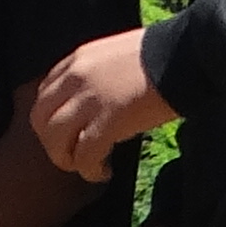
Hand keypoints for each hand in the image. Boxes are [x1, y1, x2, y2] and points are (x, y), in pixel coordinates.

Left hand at [26, 28, 177, 179]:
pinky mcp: (108, 121)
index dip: (51, 118)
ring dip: (66, 159)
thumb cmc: (161, 55)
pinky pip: (85, 155)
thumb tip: (94, 97)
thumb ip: (96, 73)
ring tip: (86, 166)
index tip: (66, 131)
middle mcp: (76, 78)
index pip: (44, 94)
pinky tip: (104, 172)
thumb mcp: (114, 55)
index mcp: (77, 60)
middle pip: (40, 119)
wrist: (185, 54)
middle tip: (70, 154)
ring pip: (55, 140)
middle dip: (51, 142)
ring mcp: (89, 100)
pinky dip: (90, 170)